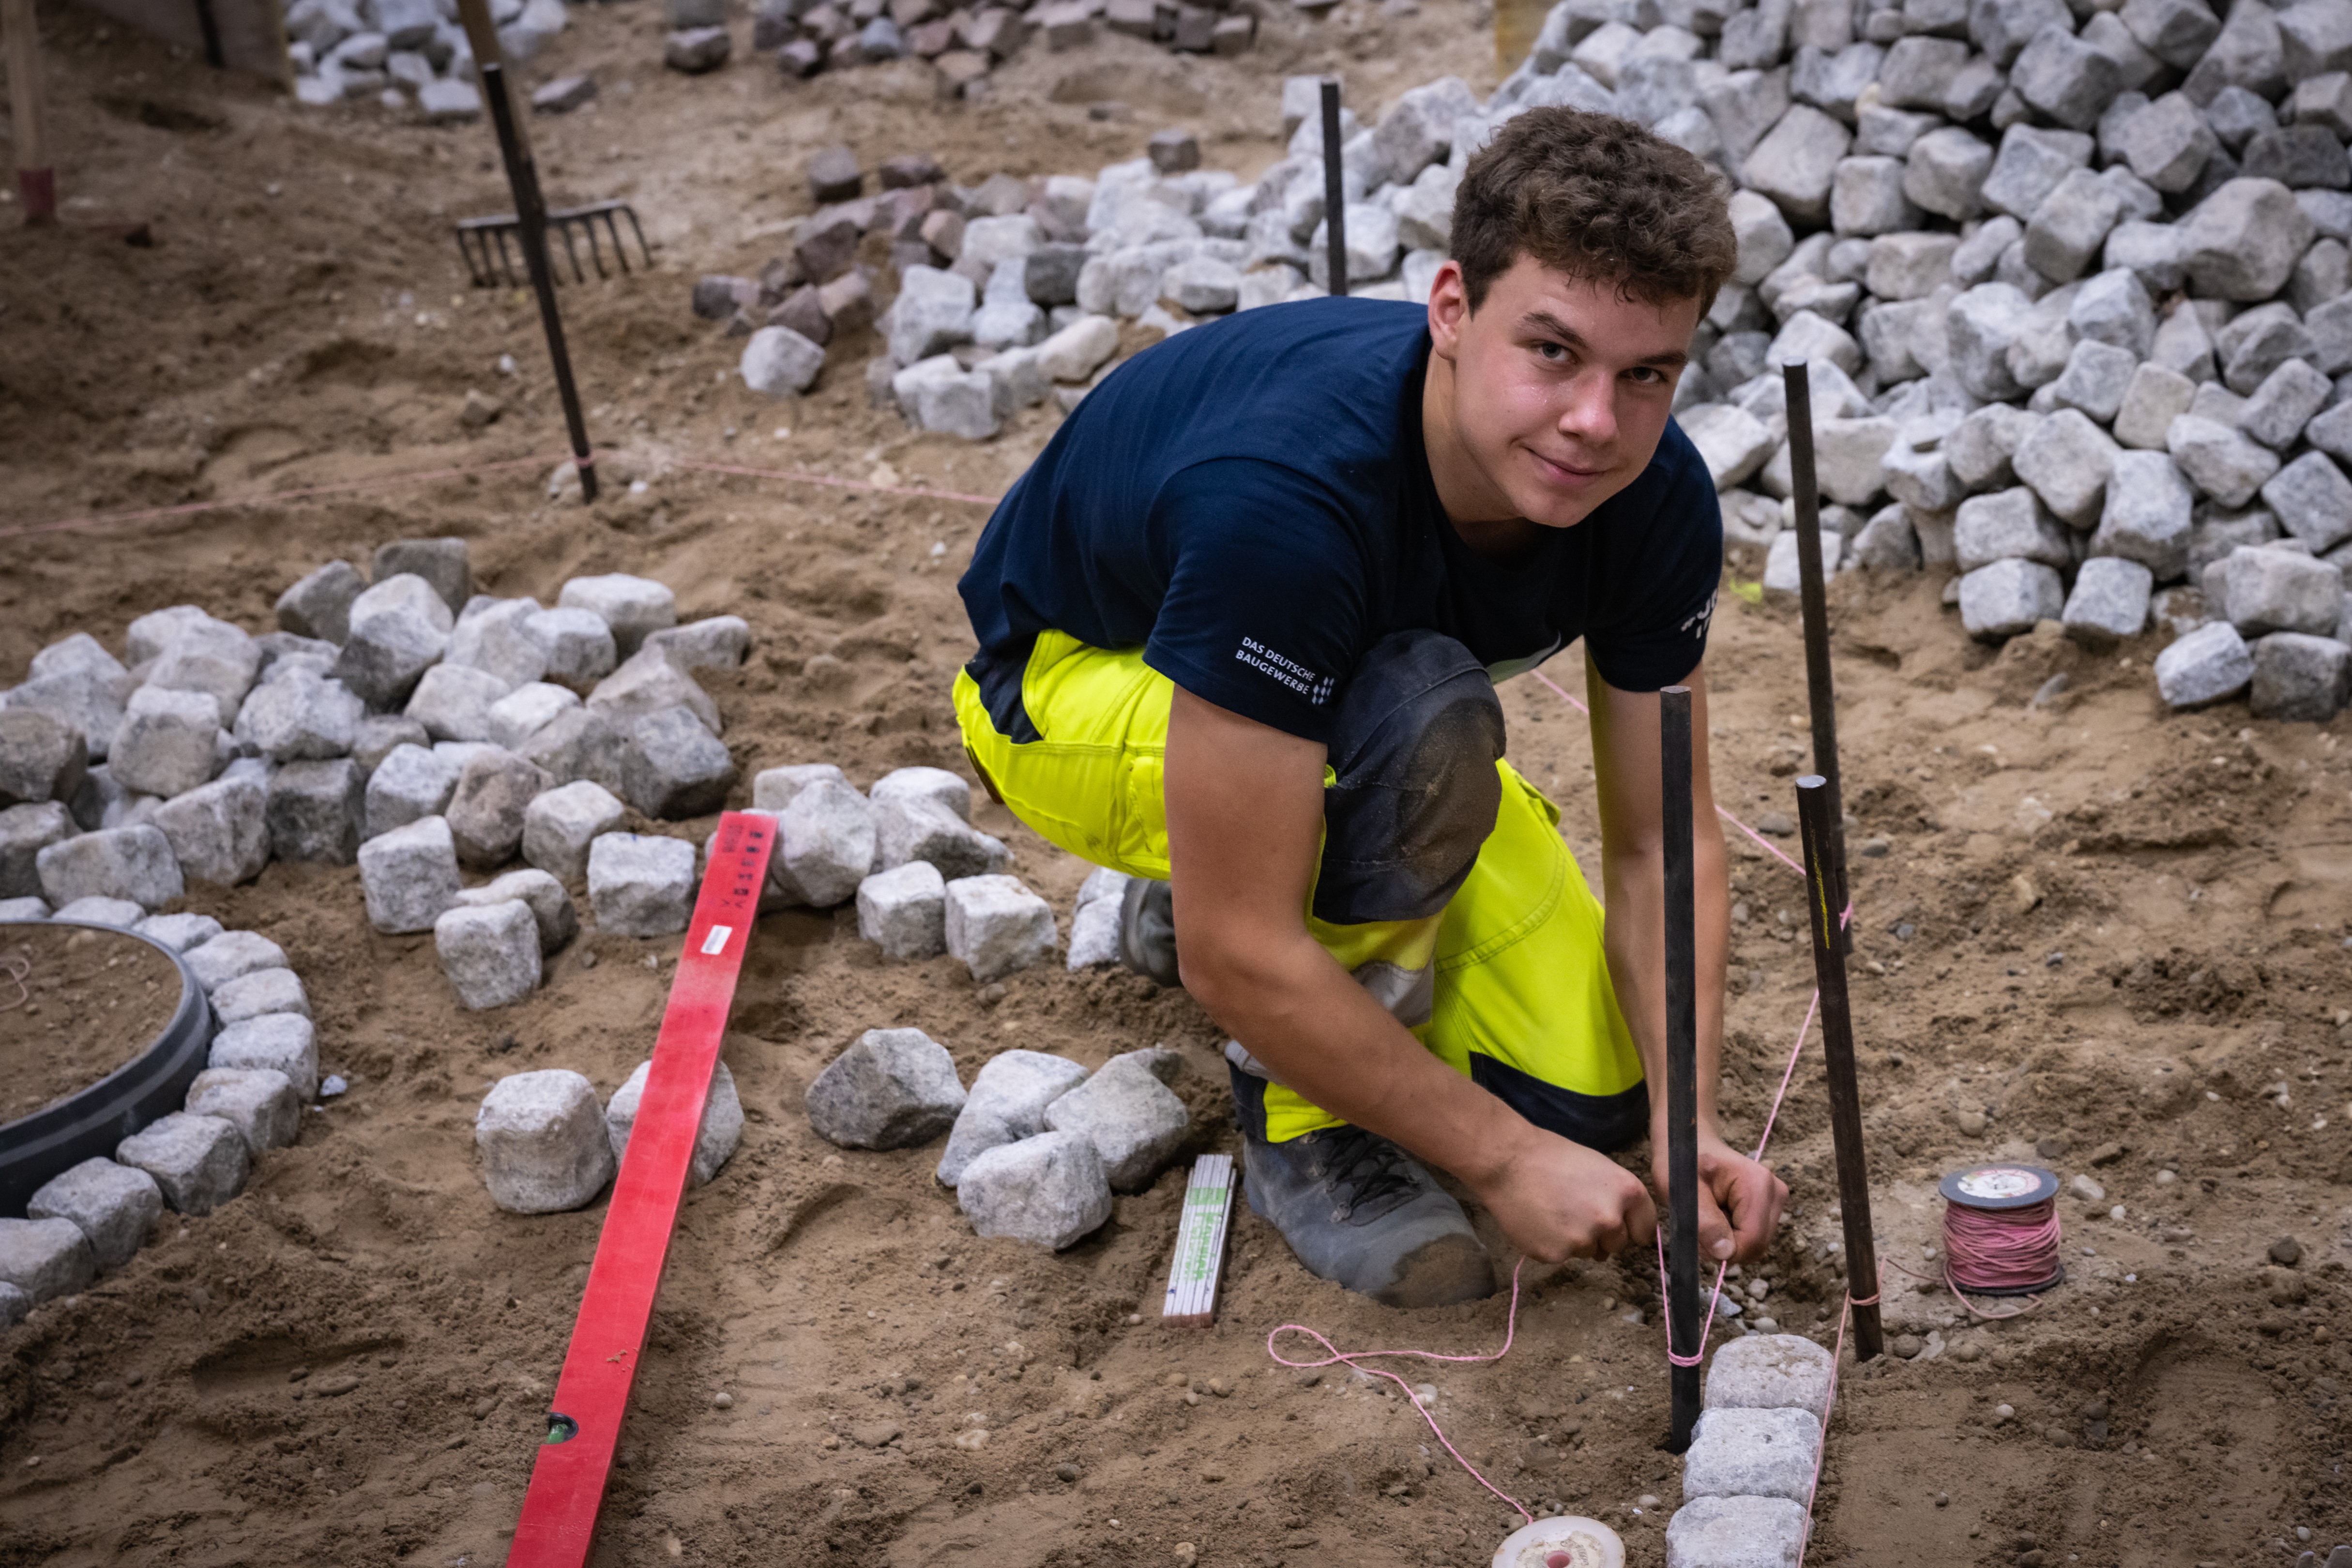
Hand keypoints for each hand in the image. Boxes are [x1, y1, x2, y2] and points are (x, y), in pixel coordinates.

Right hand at [1468, 1127, 1658, 1263]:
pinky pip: (1562, 1257)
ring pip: (1589, 1252)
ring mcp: (1583, 1240)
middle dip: (1602, 1234)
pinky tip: (1539, 1222)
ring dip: (1576, 1240)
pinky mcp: (1556, 1255)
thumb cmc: (1552, 1157)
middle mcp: (1610, 1219)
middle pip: (1618, 1244)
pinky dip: (1552, 1244)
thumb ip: (1618, 1199)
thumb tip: (1625, 1226)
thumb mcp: (1600, 1169)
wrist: (1507, 1161)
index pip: (1646, 1229)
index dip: (1631, 1227)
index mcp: (1627, 1193)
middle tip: (1575, 1211)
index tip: (1620, 1225)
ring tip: (1553, 1213)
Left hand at [1651, 1133, 1788, 1265]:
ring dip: (1728, 1241)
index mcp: (1758, 1185)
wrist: (1690, 1145)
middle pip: (1757, 1246)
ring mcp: (1776, 1200)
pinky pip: (1754, 1238)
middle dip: (1726, 1246)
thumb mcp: (1682, 1191)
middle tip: (1700, 1226)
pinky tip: (1719, 1217)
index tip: (1699, 1238)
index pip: (1752, 1241)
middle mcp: (1775, 1192)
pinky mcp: (1771, 1207)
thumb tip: (1726, 1253)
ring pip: (1755, 1245)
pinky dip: (1733, 1235)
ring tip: (1708, 1217)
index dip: (1724, 1251)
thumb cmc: (1682, 1163)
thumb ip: (1705, 1222)